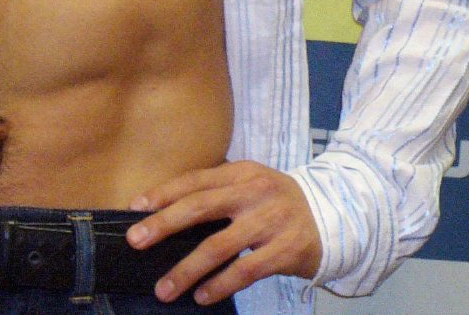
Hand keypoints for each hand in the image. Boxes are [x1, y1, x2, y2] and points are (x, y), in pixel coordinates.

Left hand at [126, 162, 321, 304]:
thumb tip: (169, 208)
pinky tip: (202, 296)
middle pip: (201, 206)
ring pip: (219, 245)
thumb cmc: (278, 203)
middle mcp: (254, 192)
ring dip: (187, 269)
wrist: (333, 217)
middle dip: (164, 224)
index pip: (195, 180)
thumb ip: (219, 191)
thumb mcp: (252, 185)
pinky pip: (246, 271)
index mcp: (242, 172)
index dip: (163, 193)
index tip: (136, 208)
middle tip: (136, 241)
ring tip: (164, 289)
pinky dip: (220, 285)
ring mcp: (270, 221)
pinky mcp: (285, 250)